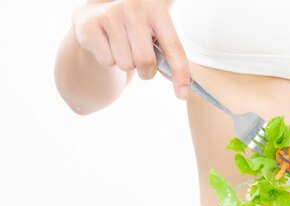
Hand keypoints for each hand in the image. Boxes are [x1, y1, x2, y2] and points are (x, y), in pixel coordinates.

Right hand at [71, 0, 189, 98]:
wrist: (96, 15)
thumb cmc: (134, 30)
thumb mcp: (154, 36)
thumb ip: (168, 58)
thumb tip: (182, 88)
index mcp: (156, 8)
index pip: (173, 46)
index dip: (180, 73)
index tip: (183, 95)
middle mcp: (133, 7)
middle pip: (145, 60)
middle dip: (146, 72)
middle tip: (142, 65)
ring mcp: (110, 13)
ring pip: (125, 63)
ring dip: (125, 64)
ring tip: (121, 48)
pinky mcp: (88, 24)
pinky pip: (106, 61)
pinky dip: (108, 61)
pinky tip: (105, 45)